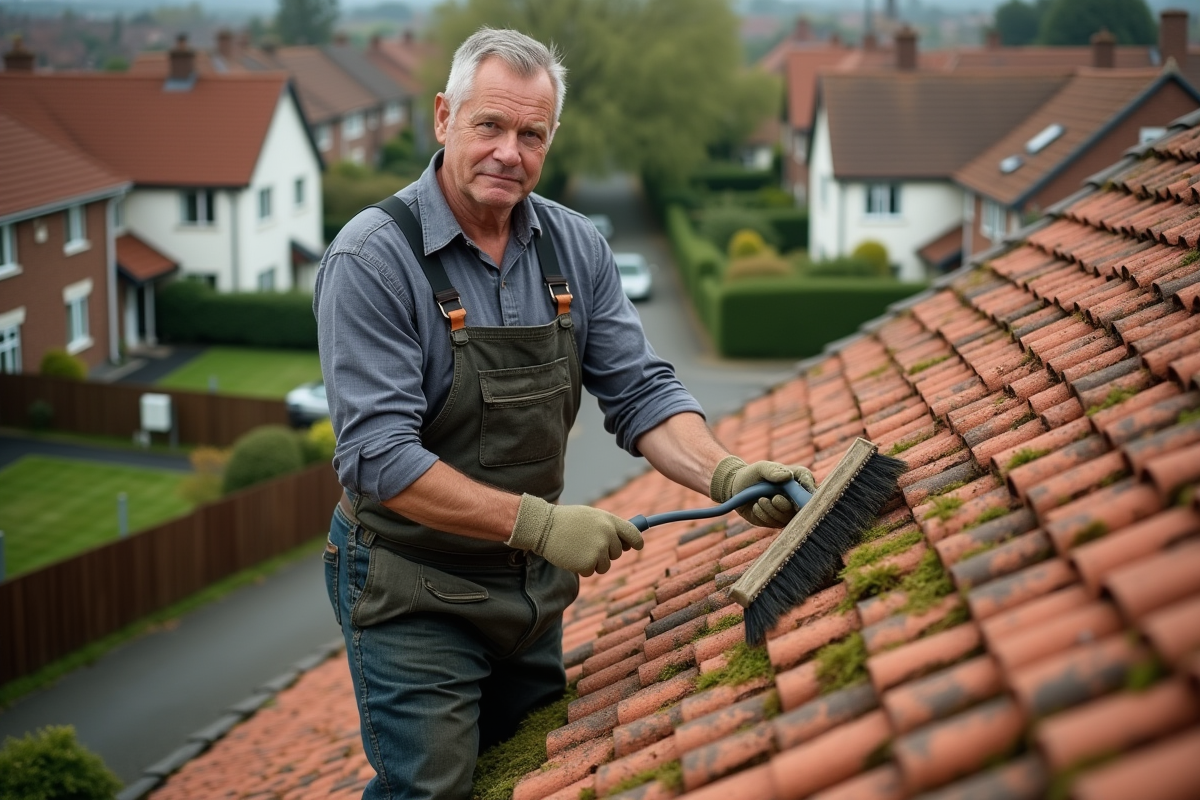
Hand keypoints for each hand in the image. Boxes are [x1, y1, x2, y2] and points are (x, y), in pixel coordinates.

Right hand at [507, 494, 643, 575]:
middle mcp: (607, 534)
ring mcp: (599, 550)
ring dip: (593, 562)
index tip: (637, 547)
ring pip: (605, 565)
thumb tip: (627, 543)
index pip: (633, 534)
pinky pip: (591, 571)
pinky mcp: (588, 563)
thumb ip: (608, 527)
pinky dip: (581, 568)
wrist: (542, 526)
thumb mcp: (590, 517)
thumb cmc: (565, 521)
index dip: (636, 542)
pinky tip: (571, 556)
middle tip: (586, 544)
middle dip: (605, 553)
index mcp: (609, 520)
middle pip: (617, 552)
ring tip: (577, 549)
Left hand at [710, 456, 816, 527]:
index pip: (811, 487)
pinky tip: (757, 507)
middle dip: (785, 505)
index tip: (797, 495)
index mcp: (797, 480)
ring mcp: (786, 511)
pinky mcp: (776, 521)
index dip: (808, 494)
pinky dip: (763, 515)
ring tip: (760, 500)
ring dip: (771, 510)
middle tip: (774, 498)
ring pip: (786, 518)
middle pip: (800, 509)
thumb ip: (773, 470)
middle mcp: (795, 497)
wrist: (737, 488)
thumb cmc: (753, 475)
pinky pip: (774, 523)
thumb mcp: (761, 468)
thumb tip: (787, 476)